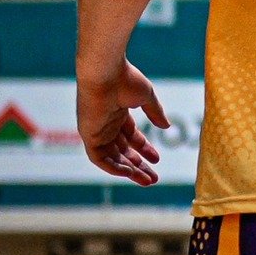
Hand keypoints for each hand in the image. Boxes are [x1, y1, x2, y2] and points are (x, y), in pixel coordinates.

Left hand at [78, 61, 168, 184]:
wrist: (105, 73)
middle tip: (153, 178)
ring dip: (129, 170)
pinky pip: (99, 158)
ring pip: (112, 158)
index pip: (131, 137)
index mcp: (118, 113)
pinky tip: (129, 174)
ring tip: (147, 181)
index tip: (157, 159)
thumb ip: (155, 112)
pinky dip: (113, 167)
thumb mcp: (146, 97)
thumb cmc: (125, 79)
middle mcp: (106, 124)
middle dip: (138, 165)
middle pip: (122, 151)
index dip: (144, 149)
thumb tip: (166, 126)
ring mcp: (97, 130)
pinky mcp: (89, 135)